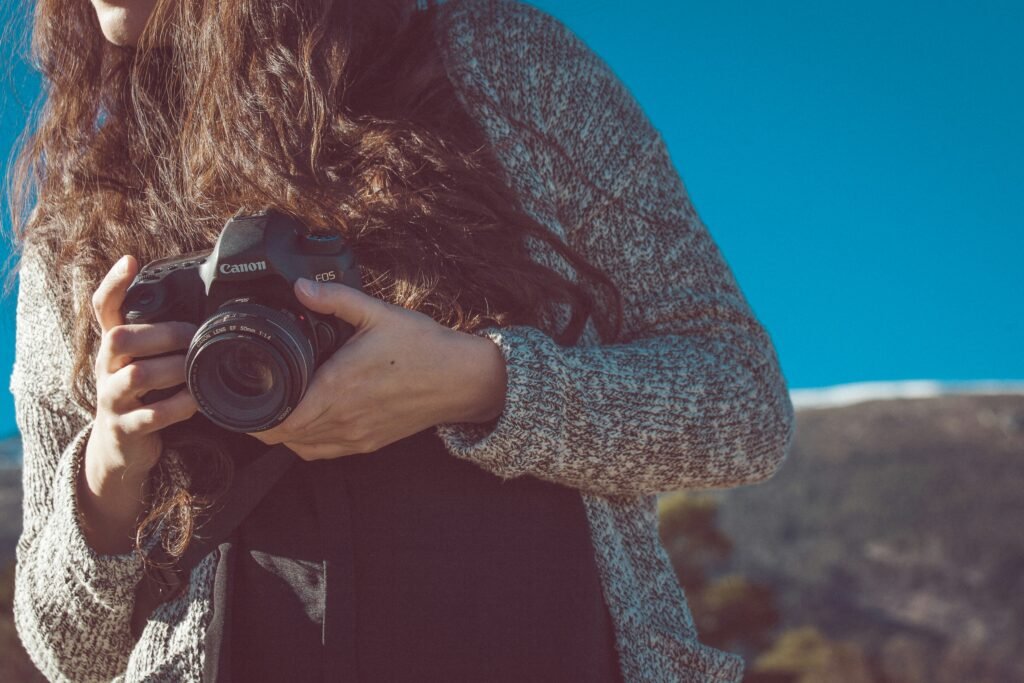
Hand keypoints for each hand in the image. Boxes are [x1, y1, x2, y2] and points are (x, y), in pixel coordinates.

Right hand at [81, 254, 199, 553]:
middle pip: (119, 338)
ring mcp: (112, 399)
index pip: (103, 308)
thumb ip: (165, 339)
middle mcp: (107, 368)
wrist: (121, 448)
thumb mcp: (148, 362)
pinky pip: (150, 415)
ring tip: (198, 370)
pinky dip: (178, 406)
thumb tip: (211, 310)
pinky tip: (196, 402)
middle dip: (162, 334)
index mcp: (114, 348)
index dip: (113, 284)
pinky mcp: (124, 428)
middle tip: (194, 336)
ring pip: (136, 376)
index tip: (130, 259)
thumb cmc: (145, 395)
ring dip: (175, 370)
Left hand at [248, 278, 507, 459]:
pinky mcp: (370, 442)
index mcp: (337, 387)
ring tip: (273, 411)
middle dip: (261, 423)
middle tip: (249, 401)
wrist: (461, 379)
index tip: (240, 399)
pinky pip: (326, 452)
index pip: (279, 419)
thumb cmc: (423, 347)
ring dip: (284, 435)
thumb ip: (335, 300)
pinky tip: (307, 424)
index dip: (252, 416)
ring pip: (302, 449)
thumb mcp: (378, 313)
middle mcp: (343, 418)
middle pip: (284, 437)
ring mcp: (357, 435)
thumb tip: (301, 287)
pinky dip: (307, 444)